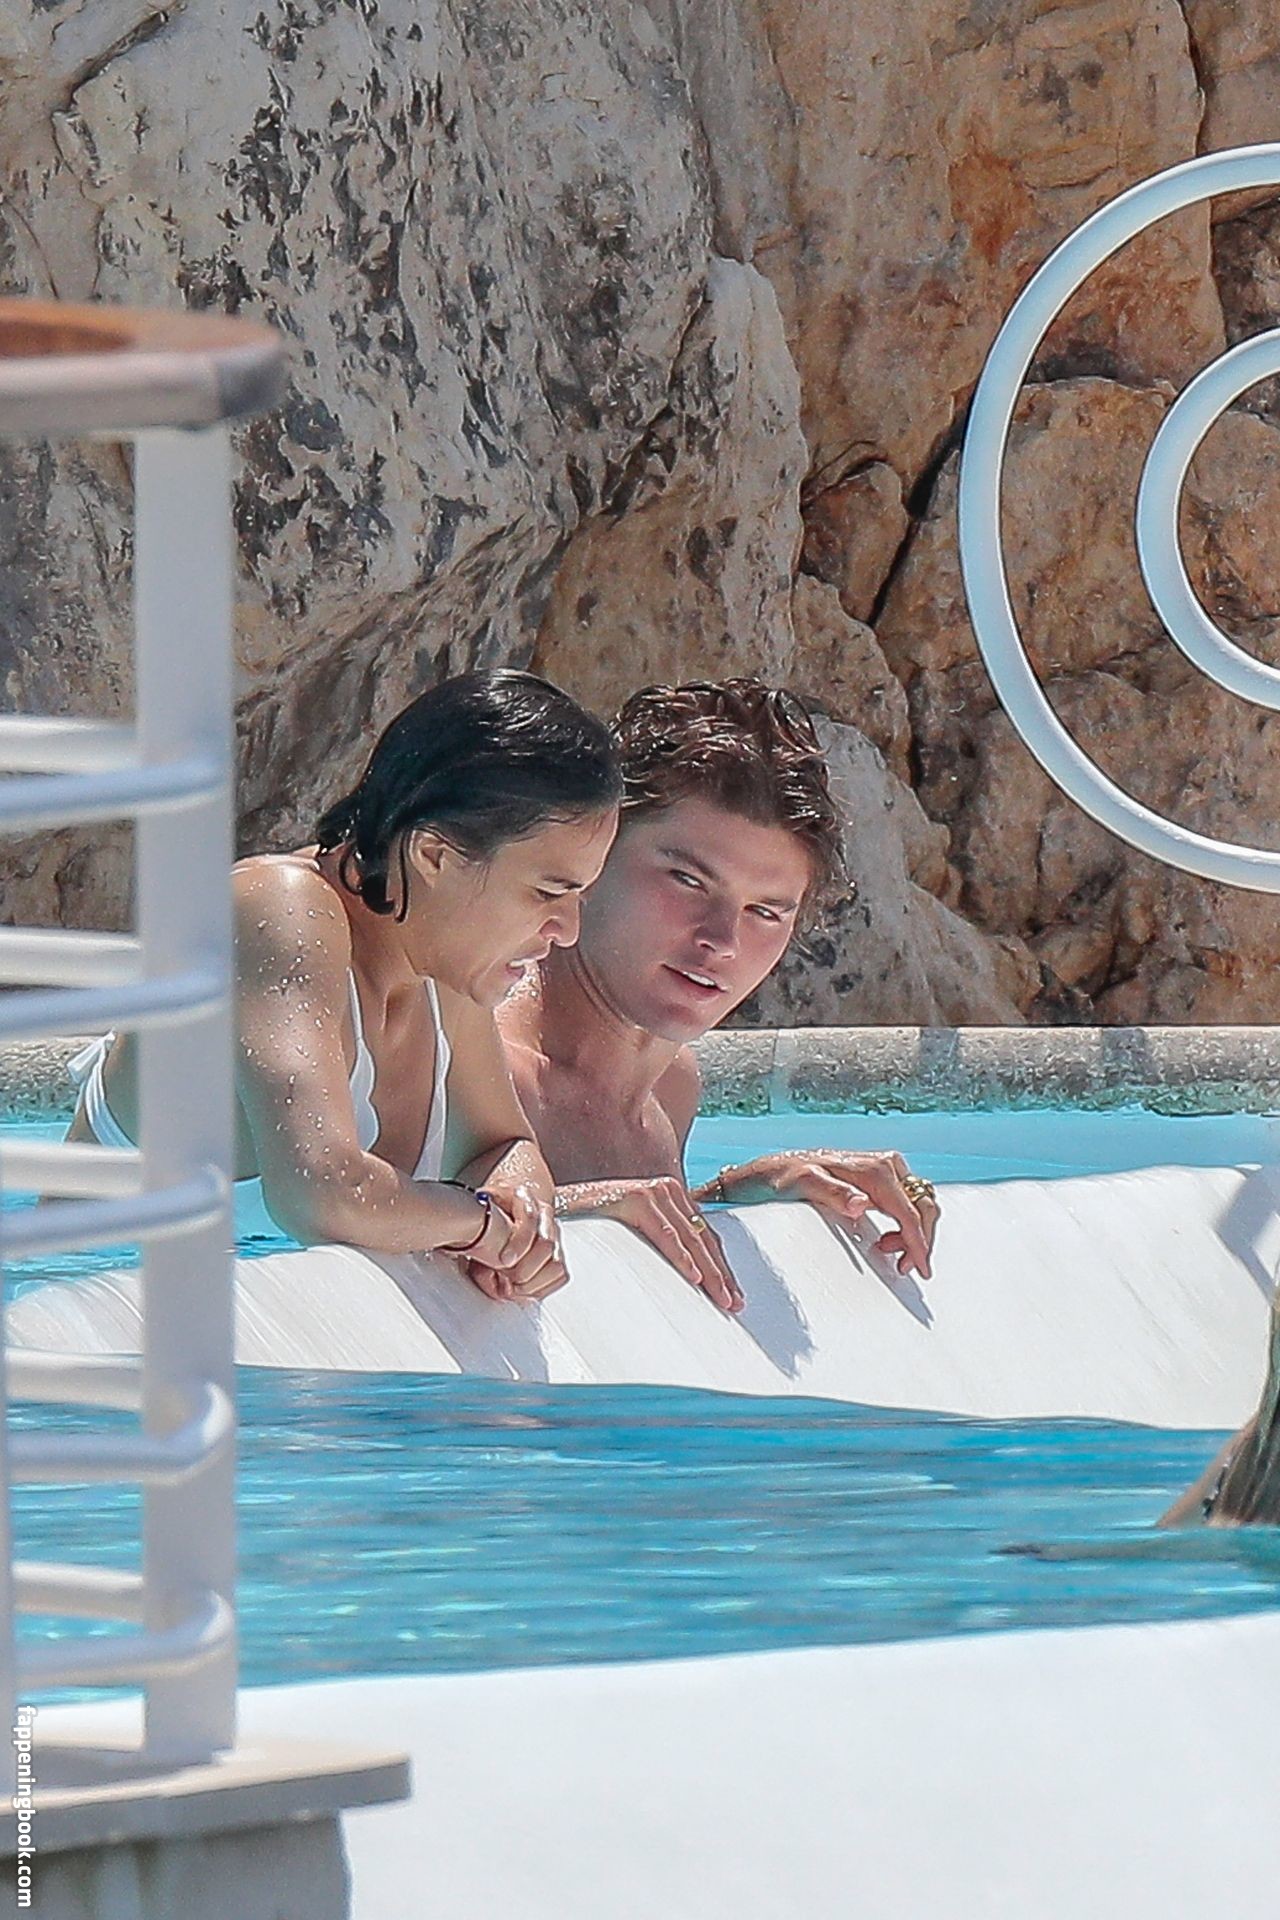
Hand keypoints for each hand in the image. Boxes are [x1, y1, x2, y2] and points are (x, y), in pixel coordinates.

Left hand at [464, 1182, 566, 1303]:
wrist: (507, 1203)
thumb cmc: (489, 1212)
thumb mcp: (478, 1218)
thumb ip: (479, 1242)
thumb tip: (488, 1275)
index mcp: (523, 1197)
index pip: (530, 1218)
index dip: (518, 1243)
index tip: (503, 1261)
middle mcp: (543, 1216)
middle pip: (547, 1245)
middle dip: (525, 1269)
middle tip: (506, 1281)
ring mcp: (554, 1234)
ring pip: (556, 1263)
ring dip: (534, 1283)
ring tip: (513, 1289)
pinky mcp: (558, 1252)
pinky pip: (560, 1275)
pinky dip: (542, 1288)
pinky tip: (524, 1291)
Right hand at [572, 1177, 742, 1312]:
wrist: (554, 1204)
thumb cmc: (591, 1224)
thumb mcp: (634, 1231)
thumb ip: (659, 1240)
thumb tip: (690, 1276)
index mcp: (672, 1197)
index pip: (704, 1237)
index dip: (722, 1268)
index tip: (734, 1297)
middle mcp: (667, 1191)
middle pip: (703, 1239)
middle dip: (722, 1275)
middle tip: (735, 1305)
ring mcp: (652, 1192)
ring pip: (690, 1239)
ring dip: (710, 1272)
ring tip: (722, 1299)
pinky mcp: (635, 1199)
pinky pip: (665, 1235)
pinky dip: (682, 1258)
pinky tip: (695, 1278)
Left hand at [746, 1150, 937, 1279]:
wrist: (774, 1170)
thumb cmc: (785, 1177)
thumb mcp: (804, 1185)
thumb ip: (834, 1194)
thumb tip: (861, 1204)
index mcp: (874, 1169)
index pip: (909, 1211)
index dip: (919, 1242)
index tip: (921, 1267)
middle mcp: (885, 1165)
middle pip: (924, 1206)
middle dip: (919, 1239)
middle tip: (903, 1266)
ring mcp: (884, 1171)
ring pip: (919, 1205)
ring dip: (913, 1233)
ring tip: (888, 1251)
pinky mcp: (880, 1180)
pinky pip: (907, 1204)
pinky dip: (905, 1225)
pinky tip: (885, 1240)